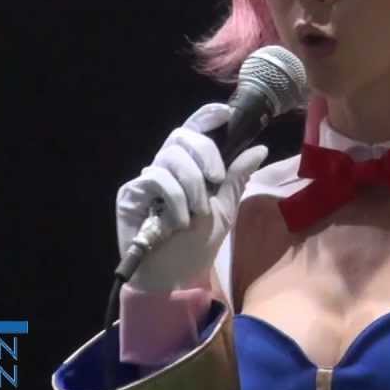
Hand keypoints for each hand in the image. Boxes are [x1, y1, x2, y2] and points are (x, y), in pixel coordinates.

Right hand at [115, 103, 268, 291]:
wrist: (175, 276)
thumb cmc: (197, 244)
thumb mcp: (225, 208)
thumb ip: (237, 177)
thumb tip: (258, 148)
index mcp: (188, 166)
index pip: (194, 130)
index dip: (206, 116)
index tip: (226, 113)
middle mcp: (165, 167)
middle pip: (182, 135)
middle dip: (205, 153)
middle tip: (216, 179)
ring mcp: (146, 179)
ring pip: (171, 156)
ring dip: (192, 185)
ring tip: (197, 212)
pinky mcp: (130, 194)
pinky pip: (156, 179)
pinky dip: (174, 200)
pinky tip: (176, 222)